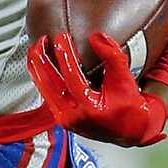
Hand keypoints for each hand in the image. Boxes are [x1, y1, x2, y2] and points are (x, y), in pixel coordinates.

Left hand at [27, 30, 167, 147]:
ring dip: (37, 67)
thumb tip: (96, 37)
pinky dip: (42, 77)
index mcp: (89, 109)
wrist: (130, 130)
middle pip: (48, 84)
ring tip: (37, 48)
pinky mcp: (61, 117)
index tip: (62, 37)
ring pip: (43, 90)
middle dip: (41, 59)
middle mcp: (73, 116)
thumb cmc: (129, 108)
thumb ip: (113, 56)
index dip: (65, 54)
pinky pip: (47, 94)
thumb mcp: (125, 79)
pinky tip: (41, 64)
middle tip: (41, 40)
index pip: (71, 77)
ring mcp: (65, 119)